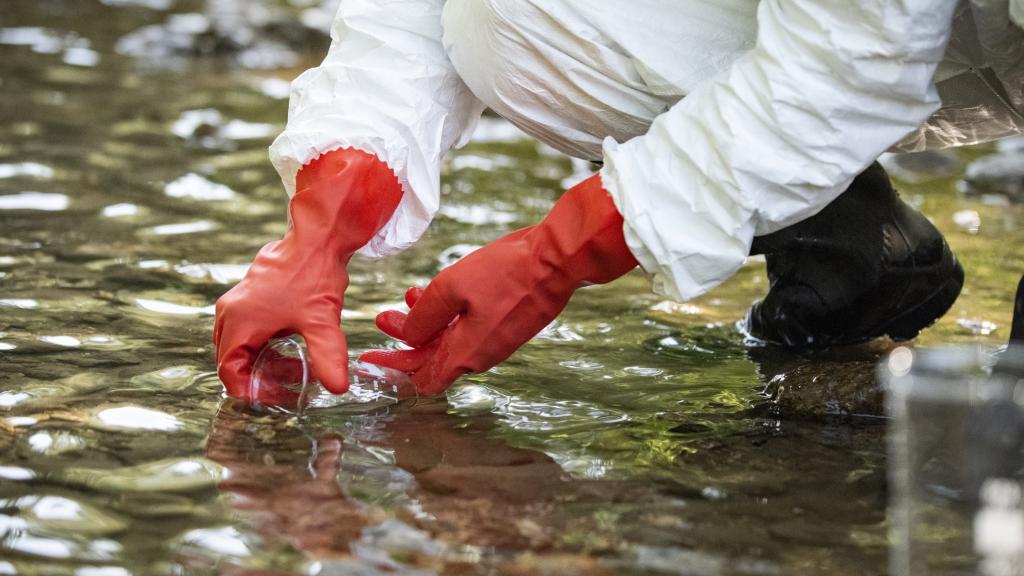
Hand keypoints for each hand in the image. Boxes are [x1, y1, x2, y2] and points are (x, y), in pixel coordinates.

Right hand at [214, 148, 402, 401]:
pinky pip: (248, 331)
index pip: (229, 372)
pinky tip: (292, 349)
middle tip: (290, 387)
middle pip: (233, 360)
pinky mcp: (249, 297)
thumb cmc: (314, 274)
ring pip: (240, 346)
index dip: (251, 391)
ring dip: (264, 362)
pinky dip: (265, 345)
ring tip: (296, 371)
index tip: (276, 399)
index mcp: (239, 322)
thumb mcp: (322, 321)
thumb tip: (338, 388)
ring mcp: (237, 303)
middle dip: (259, 378)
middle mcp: (230, 313)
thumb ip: (327, 356)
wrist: (316, 237)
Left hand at [360, 175, 637, 393]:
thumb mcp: (451, 289)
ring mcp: (496, 340)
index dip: (393, 370)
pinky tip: (439, 291)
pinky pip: (469, 328)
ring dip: (427, 322)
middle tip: (383, 318)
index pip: (421, 378)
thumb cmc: (506, 272)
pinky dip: (448, 315)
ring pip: (450, 340)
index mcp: (465, 354)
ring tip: (409, 296)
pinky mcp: (508, 324)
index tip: (371, 358)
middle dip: (404, 338)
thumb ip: (423, 318)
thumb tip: (406, 338)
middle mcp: (481, 355)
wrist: (557, 260)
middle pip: (433, 358)